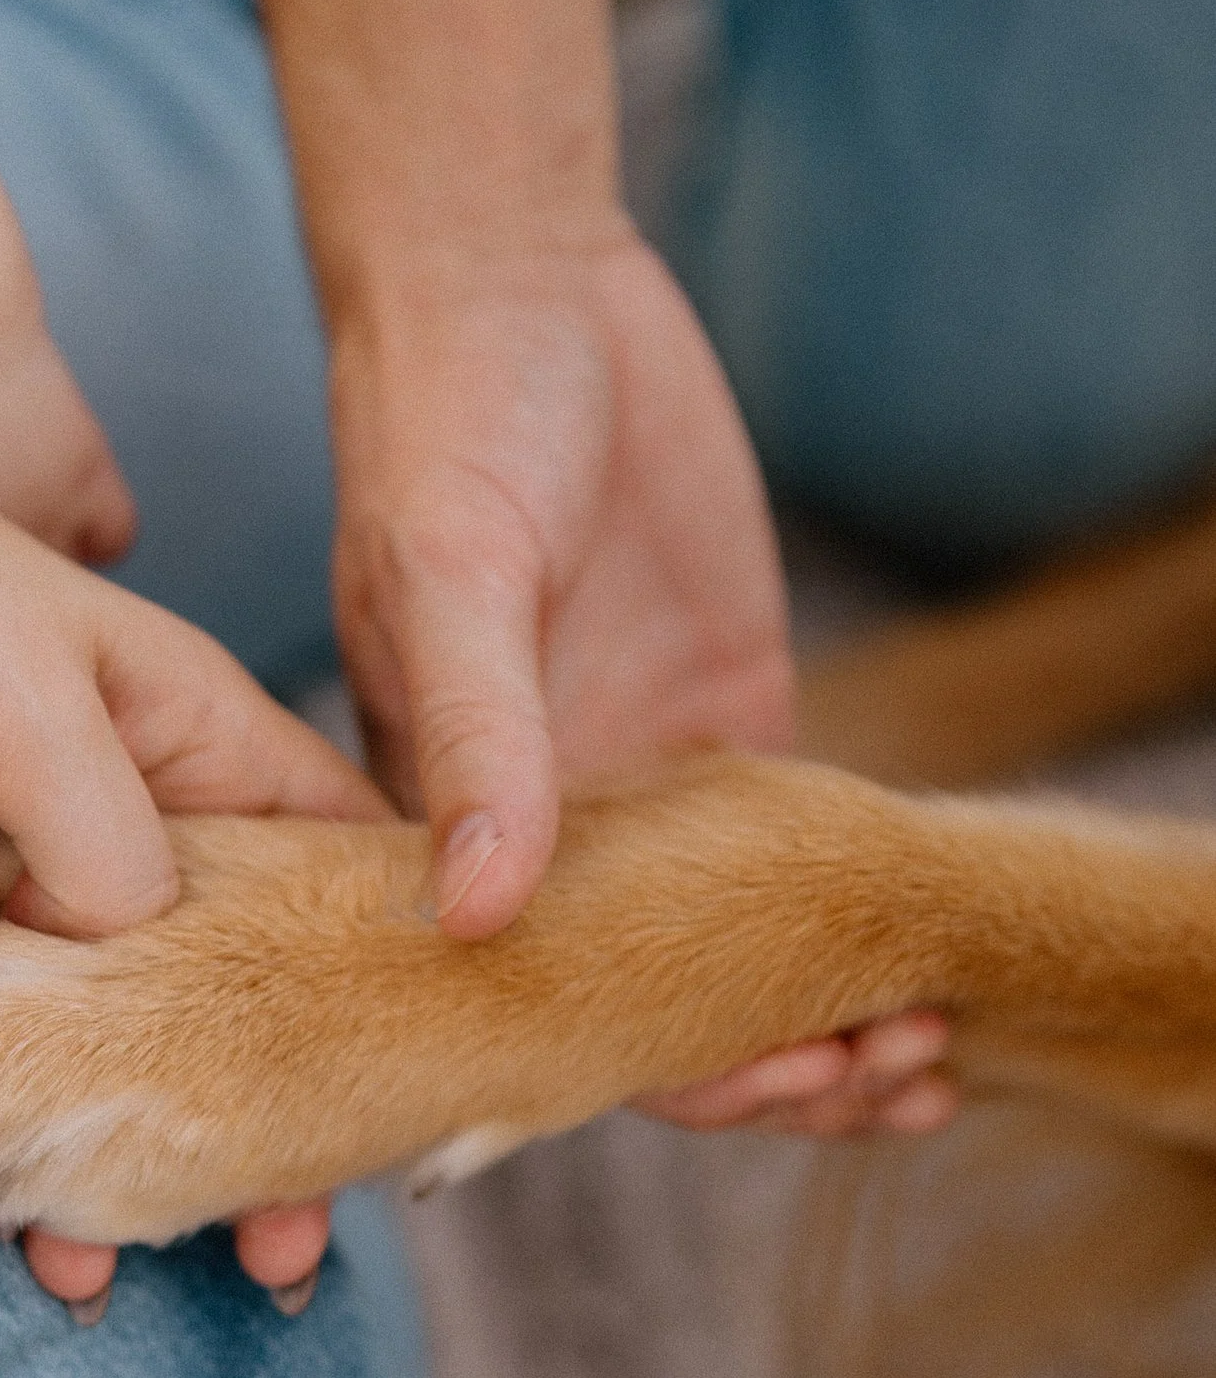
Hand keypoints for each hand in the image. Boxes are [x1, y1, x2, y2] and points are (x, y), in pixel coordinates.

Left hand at [0, 64, 376, 1300]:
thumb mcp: (31, 709)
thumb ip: (110, 854)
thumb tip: (147, 995)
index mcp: (191, 737)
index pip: (333, 872)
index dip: (376, 999)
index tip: (390, 1124)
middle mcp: (117, 802)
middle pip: (214, 986)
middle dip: (239, 1121)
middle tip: (271, 1258)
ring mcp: (7, 853)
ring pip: (85, 1031)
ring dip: (95, 1148)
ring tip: (97, 1275)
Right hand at [332, 225, 950, 1146]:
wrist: (520, 284)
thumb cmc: (442, 425)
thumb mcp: (450, 579)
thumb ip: (477, 742)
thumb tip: (477, 912)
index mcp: (438, 828)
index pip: (535, 1002)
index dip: (647, 1073)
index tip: (758, 1093)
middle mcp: (542, 832)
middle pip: (652, 1007)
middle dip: (763, 1073)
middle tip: (877, 1078)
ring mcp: (641, 784)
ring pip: (736, 955)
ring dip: (825, 1024)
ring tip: (928, 1059)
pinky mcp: (724, 721)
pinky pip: (797, 862)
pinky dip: (864, 930)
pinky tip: (941, 980)